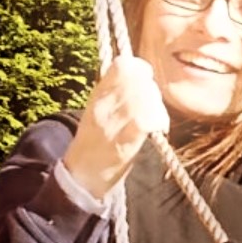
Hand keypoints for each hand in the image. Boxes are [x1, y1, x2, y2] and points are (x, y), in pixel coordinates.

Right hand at [63, 55, 169, 198]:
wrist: (82, 177)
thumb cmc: (95, 144)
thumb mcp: (99, 110)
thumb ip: (115, 92)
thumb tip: (140, 75)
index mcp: (98, 96)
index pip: (122, 65)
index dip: (140, 69)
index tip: (145, 81)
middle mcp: (104, 106)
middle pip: (138, 80)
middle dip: (152, 88)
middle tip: (153, 104)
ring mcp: (113, 124)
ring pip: (146, 97)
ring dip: (157, 105)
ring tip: (156, 118)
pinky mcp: (124, 142)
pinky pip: (148, 120)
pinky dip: (159, 120)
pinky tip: (160, 129)